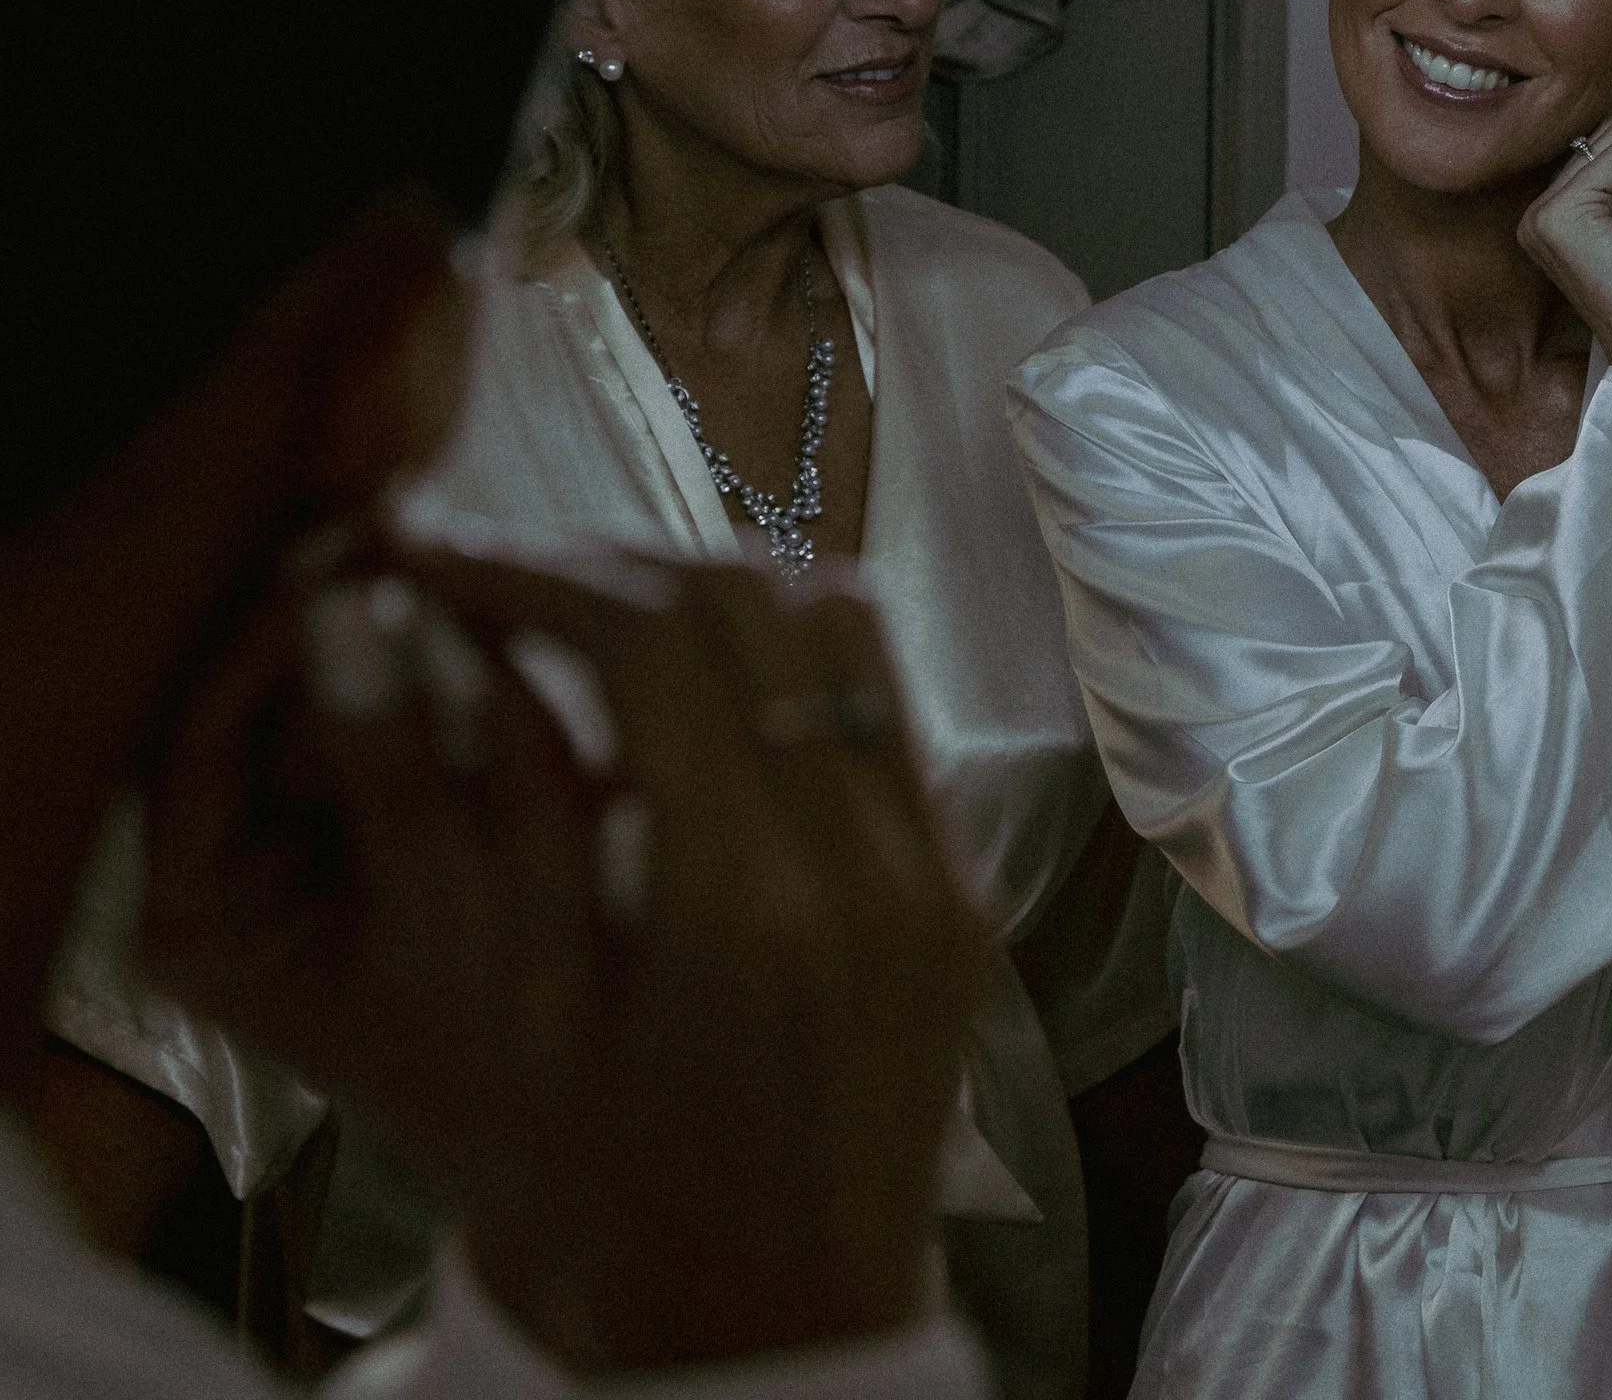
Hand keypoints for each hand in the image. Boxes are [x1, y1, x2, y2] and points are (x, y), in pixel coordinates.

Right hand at [140, 534, 977, 1374]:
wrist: (766, 1333)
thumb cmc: (599, 1206)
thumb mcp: (494, 1025)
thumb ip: (443, 813)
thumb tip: (380, 627)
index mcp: (746, 909)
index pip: (650, 638)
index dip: (533, 570)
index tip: (446, 557)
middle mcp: (871, 868)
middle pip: (752, 603)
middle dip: (615, 561)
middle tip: (510, 572)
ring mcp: (937, 874)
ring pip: (841, 625)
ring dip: (713, 590)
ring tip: (595, 616)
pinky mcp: (964, 887)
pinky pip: (887, 706)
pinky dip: (790, 660)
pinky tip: (697, 698)